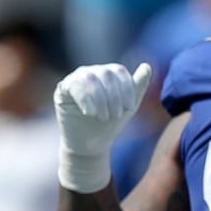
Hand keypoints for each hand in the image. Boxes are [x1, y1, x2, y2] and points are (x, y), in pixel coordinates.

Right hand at [54, 62, 151, 192]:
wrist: (90, 143)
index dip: (126, 88)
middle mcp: (92, 72)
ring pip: (90, 78)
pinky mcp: (63, 89)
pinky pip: (75, 86)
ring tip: (103, 117)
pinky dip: (86, 100)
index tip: (129, 107)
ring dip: (101, 100)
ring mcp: (76, 78)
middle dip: (114, 97)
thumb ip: (138, 86)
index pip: (119, 71)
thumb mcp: (128, 106)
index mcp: (109, 74)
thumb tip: (147, 66)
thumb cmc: (110, 124)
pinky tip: (90, 113)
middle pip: (106, 74)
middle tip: (116, 115)